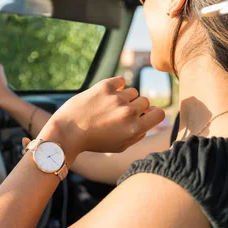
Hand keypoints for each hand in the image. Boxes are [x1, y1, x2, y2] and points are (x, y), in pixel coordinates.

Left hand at [38, 76, 165, 163]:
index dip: (153, 114)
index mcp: (135, 129)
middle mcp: (128, 112)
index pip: (160, 113)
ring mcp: (117, 98)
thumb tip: (150, 119)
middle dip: (136, 107)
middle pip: (145, 101)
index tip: (144, 116)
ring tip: (109, 106)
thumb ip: (138, 134)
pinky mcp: (104, 87)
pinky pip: (120, 80)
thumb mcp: (119, 146)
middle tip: (120, 114)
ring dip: (124, 97)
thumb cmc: (93, 142)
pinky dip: (116, 85)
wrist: (67, 133)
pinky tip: (107, 94)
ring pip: (132, 91)